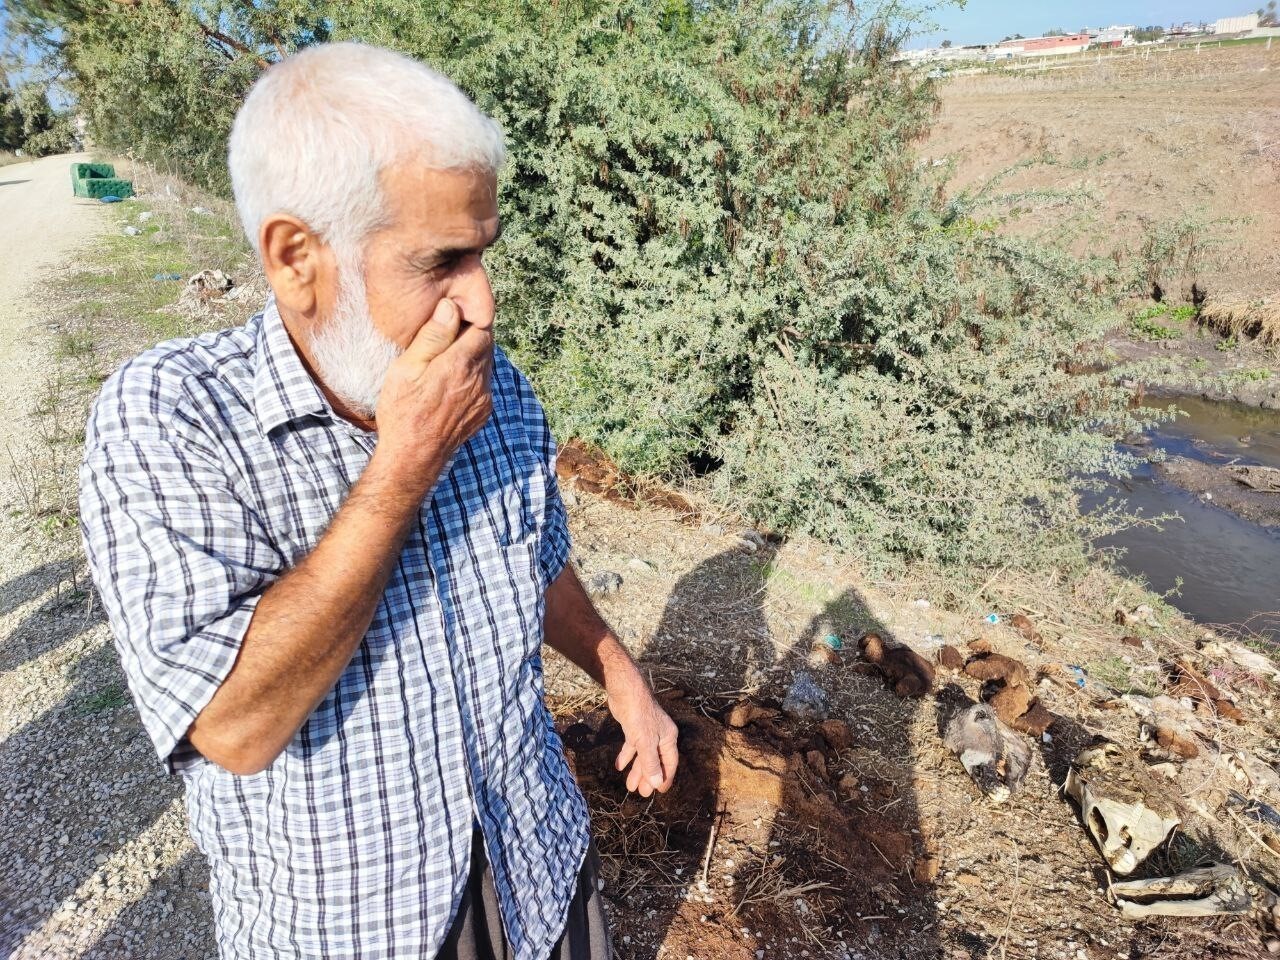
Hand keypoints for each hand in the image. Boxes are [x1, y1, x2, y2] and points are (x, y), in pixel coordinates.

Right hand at [375, 297, 492, 489]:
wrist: (412, 457)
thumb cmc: (402, 411)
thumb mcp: (407, 368)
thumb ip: (433, 336)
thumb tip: (451, 306)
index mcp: (461, 364)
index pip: (481, 329)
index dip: (467, 322)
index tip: (450, 322)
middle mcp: (479, 381)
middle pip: (486, 347)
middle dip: (470, 338)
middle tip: (446, 339)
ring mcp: (484, 399)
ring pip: (486, 366)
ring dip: (472, 359)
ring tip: (446, 363)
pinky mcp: (482, 413)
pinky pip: (483, 386)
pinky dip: (472, 379)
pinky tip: (450, 384)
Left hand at [607, 670, 678, 796]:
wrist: (625, 691)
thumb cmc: (639, 715)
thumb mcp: (645, 742)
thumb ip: (650, 763)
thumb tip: (656, 782)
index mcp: (668, 738)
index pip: (670, 762)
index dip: (665, 777)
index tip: (659, 791)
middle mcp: (659, 735)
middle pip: (655, 760)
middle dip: (648, 777)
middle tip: (642, 793)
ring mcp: (646, 731)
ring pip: (643, 755)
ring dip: (637, 770)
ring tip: (630, 786)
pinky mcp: (633, 728)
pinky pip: (631, 746)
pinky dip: (627, 756)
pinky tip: (619, 766)